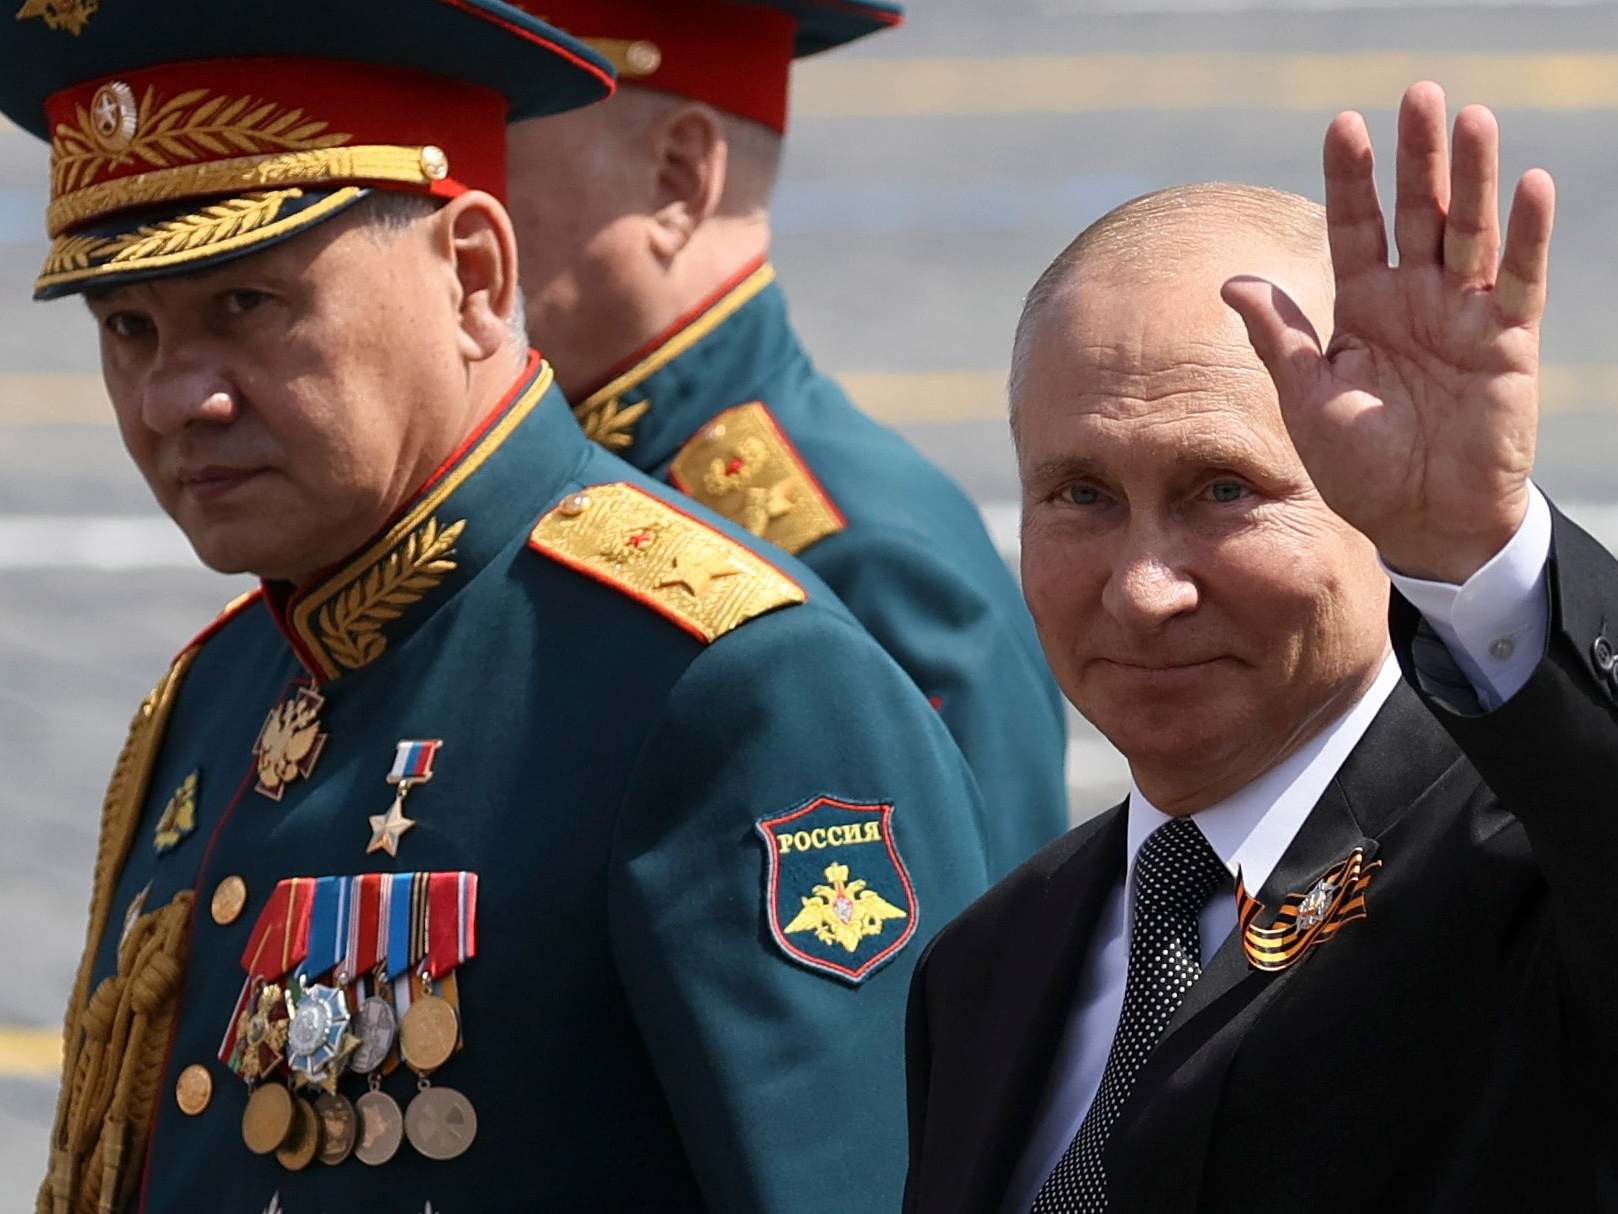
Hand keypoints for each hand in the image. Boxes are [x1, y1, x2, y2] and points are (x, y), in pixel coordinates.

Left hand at [1223, 81, 1554, 583]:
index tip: (1342, 124)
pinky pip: (1520, 281)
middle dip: (1416, 156)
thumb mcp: (1307, 398)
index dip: (1351, 179)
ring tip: (1470, 118)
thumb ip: (1278, 337)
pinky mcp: (1507, 342)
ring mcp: (1464, 315)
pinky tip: (1530, 184)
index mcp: (1362, 307)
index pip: (1355, 227)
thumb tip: (1231, 281)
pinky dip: (1527, 236)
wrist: (1418, 522)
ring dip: (1471, 177)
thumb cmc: (1358, 466)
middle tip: (1417, 93)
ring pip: (1469, 232)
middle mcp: (1415, 299)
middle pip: (1415, 213)